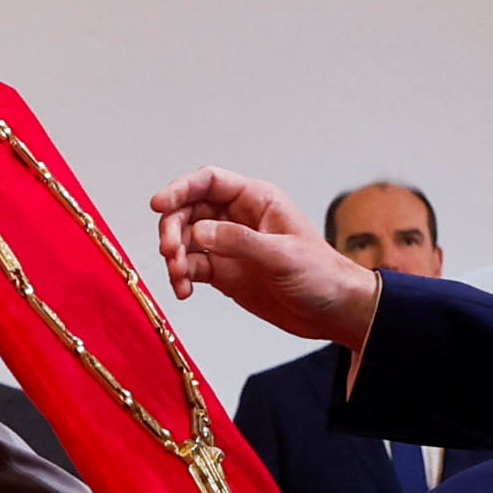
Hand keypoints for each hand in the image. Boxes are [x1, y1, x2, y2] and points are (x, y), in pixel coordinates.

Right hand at [143, 170, 380, 350]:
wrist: (334, 311)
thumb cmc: (321, 274)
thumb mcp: (281, 255)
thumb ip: (238, 241)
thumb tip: (197, 232)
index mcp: (256, 200)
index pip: (209, 182)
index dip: (181, 188)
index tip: (159, 204)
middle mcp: (238, 218)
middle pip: (189, 210)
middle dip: (173, 228)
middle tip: (171, 252)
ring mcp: (229, 245)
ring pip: (185, 239)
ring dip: (174, 256)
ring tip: (179, 276)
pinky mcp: (224, 272)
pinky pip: (191, 267)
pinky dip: (181, 277)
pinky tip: (184, 290)